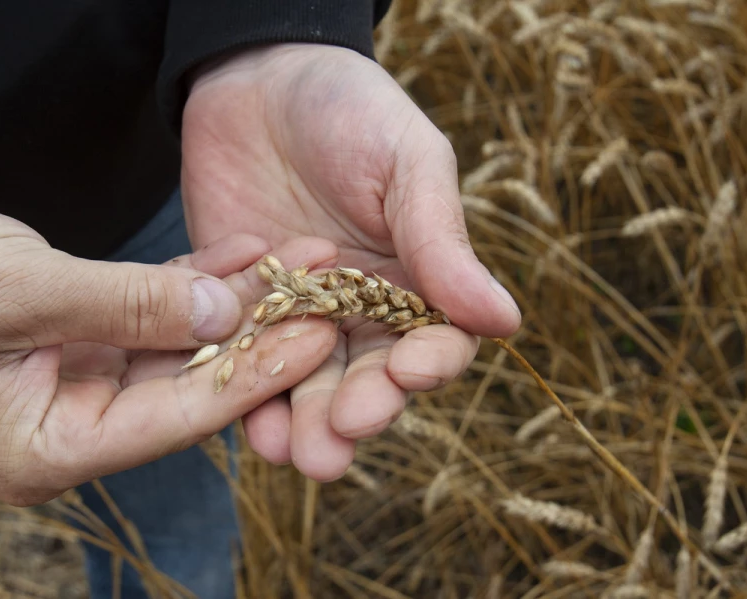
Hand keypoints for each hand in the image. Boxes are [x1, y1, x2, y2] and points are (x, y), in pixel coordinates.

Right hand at [0, 197, 337, 504]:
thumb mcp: (19, 291)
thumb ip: (126, 305)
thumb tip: (227, 315)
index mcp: (50, 450)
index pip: (177, 417)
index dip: (253, 373)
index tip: (320, 332)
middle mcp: (77, 430)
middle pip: (192, 384)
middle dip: (263, 333)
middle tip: (334, 291)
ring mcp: (87, 389)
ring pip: (186, 347)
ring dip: (244, 301)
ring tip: (307, 261)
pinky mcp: (92, 346)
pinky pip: (160, 315)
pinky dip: (201, 283)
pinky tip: (252, 252)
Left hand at [181, 43, 521, 480]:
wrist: (256, 78)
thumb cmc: (348, 108)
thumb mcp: (405, 162)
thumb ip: (441, 240)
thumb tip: (504, 320)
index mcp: (415, 279)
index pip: (434, 340)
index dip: (428, 364)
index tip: (413, 371)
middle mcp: (361, 310)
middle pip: (368, 377)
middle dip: (360, 409)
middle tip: (345, 431)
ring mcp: (299, 316)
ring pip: (309, 384)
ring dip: (307, 423)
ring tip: (301, 453)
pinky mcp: (241, 311)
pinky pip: (247, 363)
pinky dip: (248, 395)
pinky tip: (251, 426)